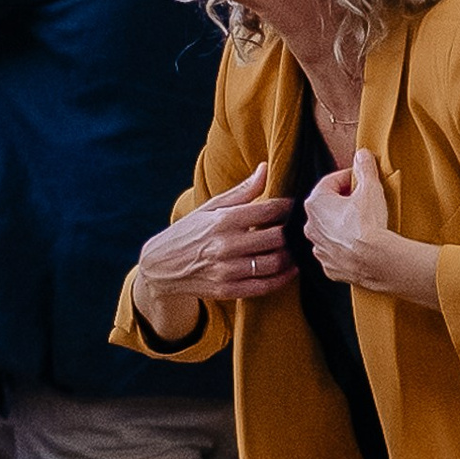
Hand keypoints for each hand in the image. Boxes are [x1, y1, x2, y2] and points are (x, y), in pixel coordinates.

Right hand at [129, 162, 296, 339]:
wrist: (160, 266)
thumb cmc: (188, 232)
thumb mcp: (210, 208)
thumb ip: (241, 191)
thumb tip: (265, 168)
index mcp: (222, 220)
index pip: (268, 210)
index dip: (288, 207)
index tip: (295, 206)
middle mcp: (225, 245)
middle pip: (277, 237)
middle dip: (292, 232)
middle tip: (299, 228)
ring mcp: (226, 270)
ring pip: (274, 263)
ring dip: (291, 256)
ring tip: (296, 248)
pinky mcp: (227, 290)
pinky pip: (265, 286)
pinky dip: (283, 278)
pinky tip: (290, 270)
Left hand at [303, 147, 393, 287]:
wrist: (375, 260)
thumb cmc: (369, 223)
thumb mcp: (370, 188)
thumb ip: (365, 168)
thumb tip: (362, 154)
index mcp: (315, 203)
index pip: (331, 181)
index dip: (349, 177)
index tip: (362, 179)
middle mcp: (310, 225)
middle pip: (328, 206)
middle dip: (345, 201)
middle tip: (365, 200)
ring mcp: (318, 247)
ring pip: (330, 230)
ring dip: (343, 224)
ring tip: (364, 223)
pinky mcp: (328, 265)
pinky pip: (335, 251)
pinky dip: (345, 246)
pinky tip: (361, 244)